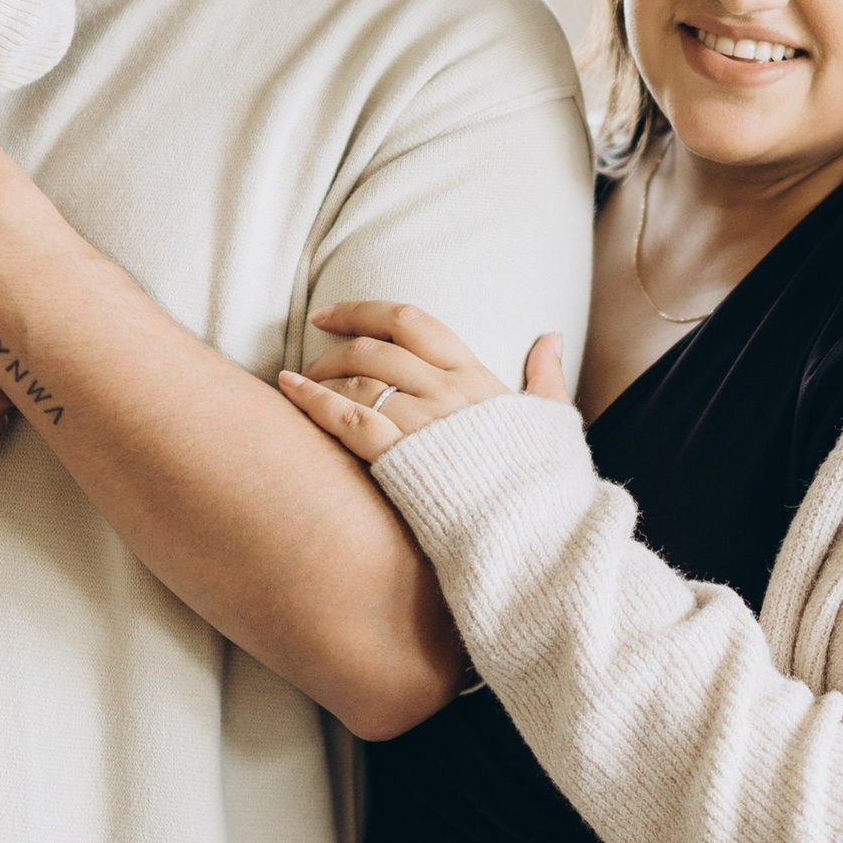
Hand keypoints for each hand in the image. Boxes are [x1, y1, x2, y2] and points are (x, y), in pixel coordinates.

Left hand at [278, 302, 566, 465]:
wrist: (538, 532)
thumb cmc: (545, 482)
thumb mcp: (552, 419)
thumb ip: (546, 375)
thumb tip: (552, 337)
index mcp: (476, 376)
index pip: (411, 321)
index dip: (363, 310)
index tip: (330, 313)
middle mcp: (444, 391)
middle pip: (373, 348)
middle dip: (335, 346)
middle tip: (313, 355)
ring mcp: (421, 424)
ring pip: (357, 380)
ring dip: (321, 376)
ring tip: (301, 383)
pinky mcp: (400, 459)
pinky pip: (348, 418)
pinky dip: (313, 399)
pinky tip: (289, 389)